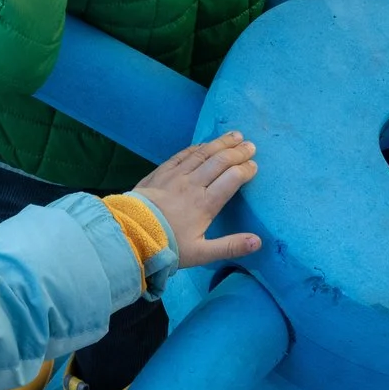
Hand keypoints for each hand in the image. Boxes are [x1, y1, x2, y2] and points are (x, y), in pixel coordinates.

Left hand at [132, 132, 261, 267]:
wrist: (130, 234)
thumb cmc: (167, 245)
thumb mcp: (201, 254)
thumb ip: (230, 246)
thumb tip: (257, 242)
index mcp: (206, 204)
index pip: (232, 179)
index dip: (246, 170)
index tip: (254, 166)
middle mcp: (193, 184)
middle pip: (220, 161)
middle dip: (237, 152)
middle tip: (251, 145)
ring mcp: (176, 176)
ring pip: (202, 154)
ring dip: (220, 143)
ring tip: (234, 135)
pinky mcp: (161, 172)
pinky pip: (182, 154)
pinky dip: (196, 147)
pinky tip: (204, 143)